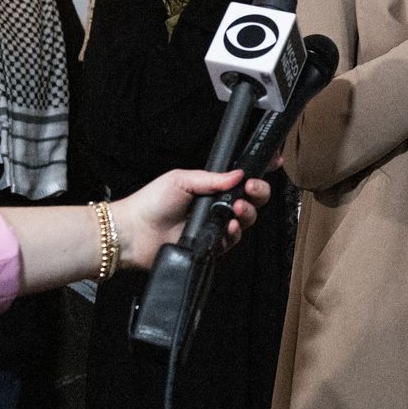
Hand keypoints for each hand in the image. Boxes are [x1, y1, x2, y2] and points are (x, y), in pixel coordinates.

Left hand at [113, 168, 272, 269]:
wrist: (134, 231)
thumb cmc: (152, 201)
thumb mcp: (181, 179)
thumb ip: (211, 178)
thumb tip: (238, 173)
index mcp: (212, 188)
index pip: (241, 180)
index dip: (259, 173)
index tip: (273, 162)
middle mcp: (217, 207)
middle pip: (252, 200)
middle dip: (258, 192)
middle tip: (251, 188)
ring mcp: (215, 227)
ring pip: (246, 220)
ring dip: (247, 212)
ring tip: (236, 209)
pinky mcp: (212, 246)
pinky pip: (232, 240)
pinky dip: (233, 232)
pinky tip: (228, 226)